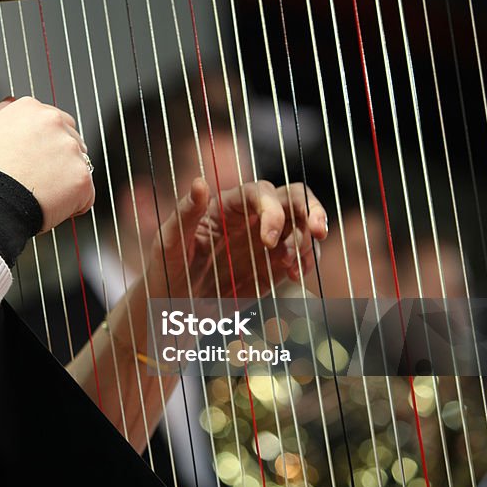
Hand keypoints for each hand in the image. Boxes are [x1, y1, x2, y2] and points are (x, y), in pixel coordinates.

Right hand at [0, 96, 94, 231]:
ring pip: (79, 168)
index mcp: (30, 109)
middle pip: (72, 142)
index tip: (33, 162)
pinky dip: (73, 205)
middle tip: (37, 181)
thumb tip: (11, 102)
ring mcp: (70, 149)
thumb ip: (0, 112)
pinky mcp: (82, 177)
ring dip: (66, 182)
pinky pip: (86, 194)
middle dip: (60, 161)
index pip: (54, 122)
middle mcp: (54, 122)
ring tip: (39, 196)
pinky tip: (49, 208)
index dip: (45, 147)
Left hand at [144, 178, 329, 299]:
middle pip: (293, 197)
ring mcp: (267, 240)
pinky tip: (295, 274)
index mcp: (227, 204)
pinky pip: (303, 255)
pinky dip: (307, 262)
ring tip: (290, 266)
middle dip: (312, 210)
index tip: (269, 240)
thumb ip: (185, 213)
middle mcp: (252, 216)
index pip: (261, 193)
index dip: (272, 210)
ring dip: (307, 242)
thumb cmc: (167, 267)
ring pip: (303, 226)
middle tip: (319, 231)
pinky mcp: (275, 265)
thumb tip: (199, 182)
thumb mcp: (169, 241)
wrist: (175, 305)